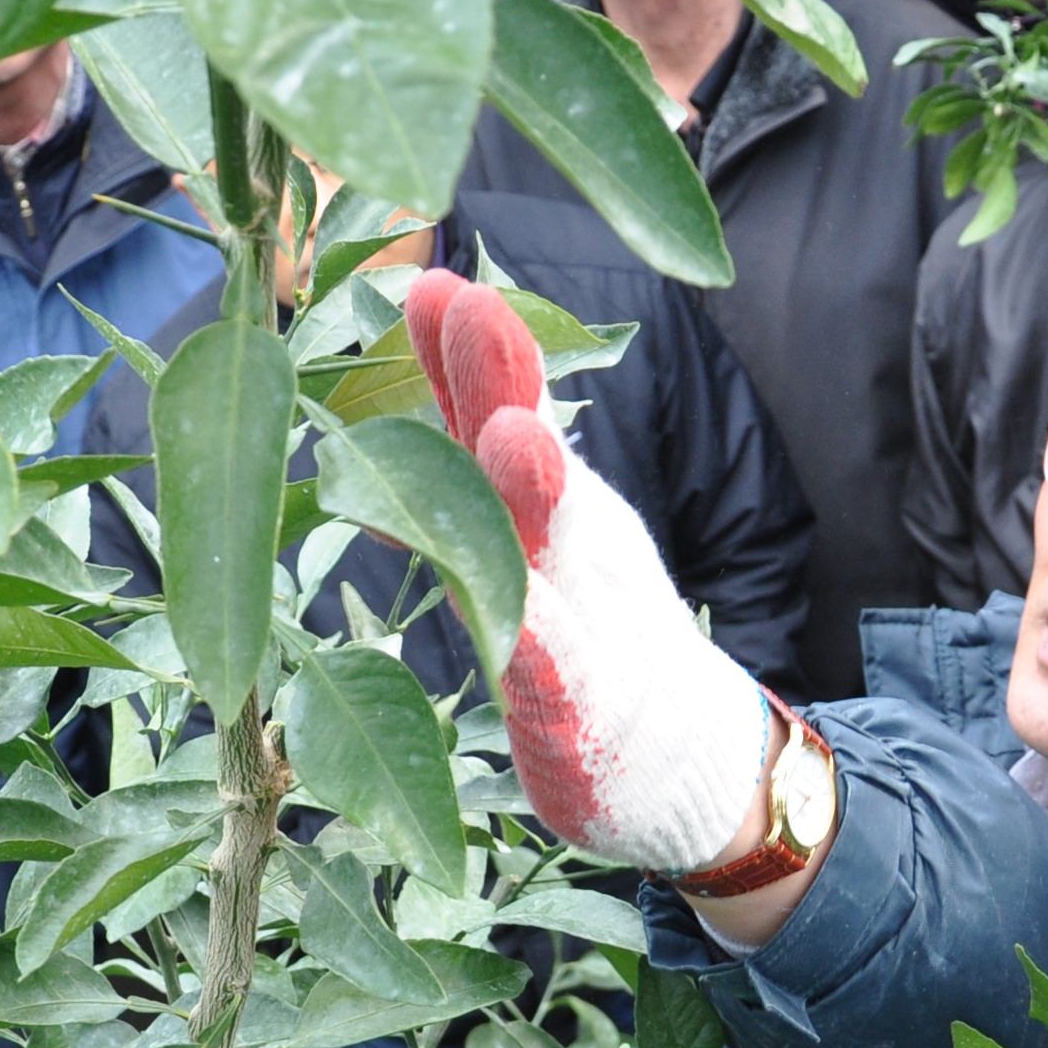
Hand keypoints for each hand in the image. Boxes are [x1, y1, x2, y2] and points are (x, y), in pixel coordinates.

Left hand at [402, 268, 773, 877]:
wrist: (690, 770)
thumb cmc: (587, 650)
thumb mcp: (518, 560)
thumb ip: (452, 495)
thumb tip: (357, 430)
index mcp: (544, 512)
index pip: (496, 414)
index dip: (460, 351)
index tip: (425, 278)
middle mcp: (569, 554)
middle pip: (530, 458)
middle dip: (498, 380)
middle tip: (467, 304)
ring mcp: (589, 634)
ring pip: (557, 559)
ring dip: (536, 496)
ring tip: (515, 437)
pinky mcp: (590, 723)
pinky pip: (568, 685)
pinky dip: (551, 656)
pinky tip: (533, 632)